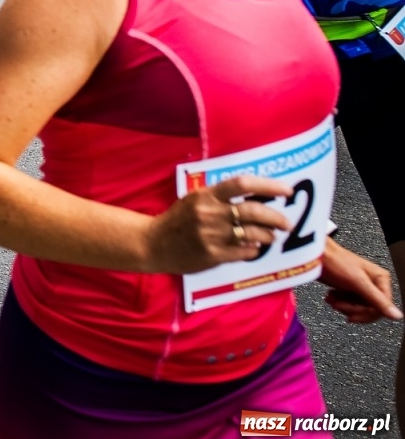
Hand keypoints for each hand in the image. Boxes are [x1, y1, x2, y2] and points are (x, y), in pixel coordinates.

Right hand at [144, 175, 291, 274]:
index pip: (242, 184)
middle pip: (252, 211)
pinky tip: (254, 248)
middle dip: (276, 217)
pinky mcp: (212, 255)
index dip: (268, 186)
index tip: (286, 191)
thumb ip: (219, 198)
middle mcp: (210, 213)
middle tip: (286, 222)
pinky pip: (243, 252)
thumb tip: (255, 199)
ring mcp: (211, 235)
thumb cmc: (177, 220)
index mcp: (206, 195)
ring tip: (272, 237)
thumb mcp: (194, 200)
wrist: (153, 243)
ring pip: (252, 233)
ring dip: (268, 235)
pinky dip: (254, 250)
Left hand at [318, 237, 402, 322]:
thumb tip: (397, 315)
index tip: (351, 316)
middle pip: (369, 309)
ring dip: (343, 306)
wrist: (314, 255)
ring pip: (357, 307)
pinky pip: (348, 303)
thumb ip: (378, 300)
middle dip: (351, 309)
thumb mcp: (358, 283)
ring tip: (331, 299)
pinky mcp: (348, 287)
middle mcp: (373, 283)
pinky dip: (338, 302)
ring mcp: (360, 285)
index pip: (382, 307)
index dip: (366, 314)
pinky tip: (330, 297)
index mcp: (381, 279)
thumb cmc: (336, 262)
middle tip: (338, 305)